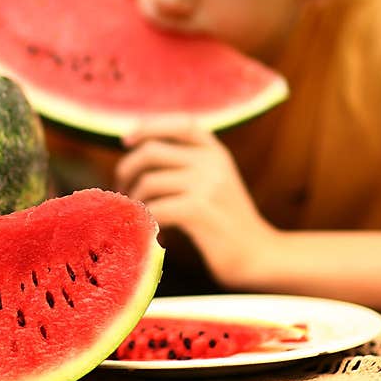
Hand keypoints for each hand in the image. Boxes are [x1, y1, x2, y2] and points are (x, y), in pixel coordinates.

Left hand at [114, 116, 275, 287]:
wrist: (257, 256)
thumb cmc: (224, 222)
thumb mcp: (212, 182)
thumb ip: (185, 163)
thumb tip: (135, 149)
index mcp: (215, 151)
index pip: (178, 124)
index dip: (148, 127)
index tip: (126, 141)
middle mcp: (212, 162)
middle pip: (150, 151)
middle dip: (126, 171)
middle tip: (123, 193)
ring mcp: (207, 184)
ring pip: (148, 182)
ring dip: (135, 202)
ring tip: (141, 218)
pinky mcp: (199, 210)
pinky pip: (154, 209)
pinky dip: (144, 222)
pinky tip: (153, 234)